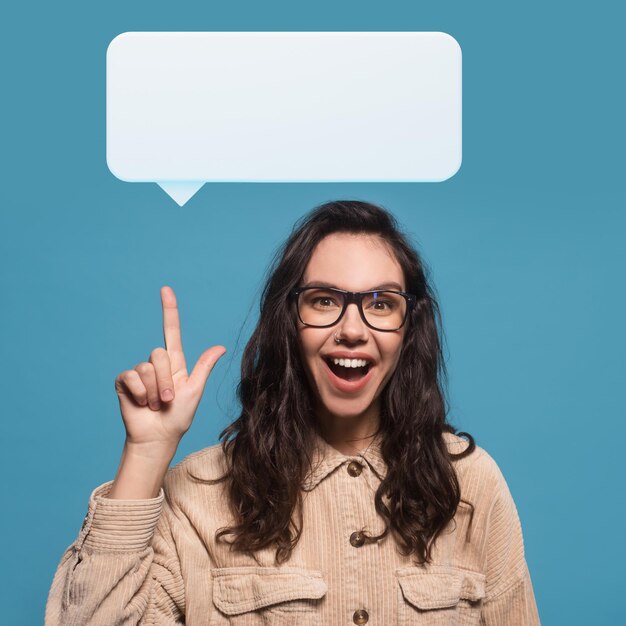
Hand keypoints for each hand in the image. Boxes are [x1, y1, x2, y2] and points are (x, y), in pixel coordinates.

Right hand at [114, 286, 225, 452]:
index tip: (166, 289)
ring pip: (147, 368)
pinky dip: (140, 393)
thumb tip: (221, 347)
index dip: (169, 310)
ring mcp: (139, 373)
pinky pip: (131, 376)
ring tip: (155, 405)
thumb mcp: (195, 391)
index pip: (172, 331)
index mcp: (175, 364)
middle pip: (159, 354)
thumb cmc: (178, 417)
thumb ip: (203, 367)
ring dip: (154, 391)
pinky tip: (141, 404)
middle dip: (165, 381)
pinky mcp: (124, 382)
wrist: (158, 438)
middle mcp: (156, 365)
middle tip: (167, 400)